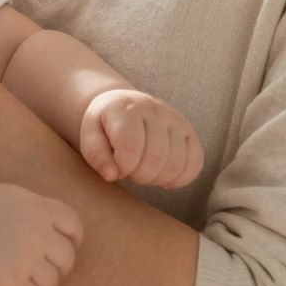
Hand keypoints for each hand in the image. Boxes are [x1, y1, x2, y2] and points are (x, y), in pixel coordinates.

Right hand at [0, 183, 82, 285]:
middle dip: (58, 269)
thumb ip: (36, 210)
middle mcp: (40, 231)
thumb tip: (50, 226)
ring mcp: (28, 256)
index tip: (64, 248)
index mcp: (41, 208)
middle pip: (67, 258)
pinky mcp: (12, 279)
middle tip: (42, 273)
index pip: (74, 226)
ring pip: (52, 283)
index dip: (73, 241)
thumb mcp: (14, 197)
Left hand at [78, 88, 204, 188]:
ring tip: (144, 174)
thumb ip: (96, 155)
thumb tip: (112, 175)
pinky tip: (165, 180)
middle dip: (140, 176)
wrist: (123, 104)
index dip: (123, 168)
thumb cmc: (105, 126)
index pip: (131, 147)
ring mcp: (175, 119)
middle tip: (130, 173)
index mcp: (127, 109)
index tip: (116, 168)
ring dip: (158, 179)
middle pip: (156, 158)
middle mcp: (155, 110)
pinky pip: (196, 161)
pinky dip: (182, 178)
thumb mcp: (90, 135)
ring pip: (176, 163)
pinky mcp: (189, 131)